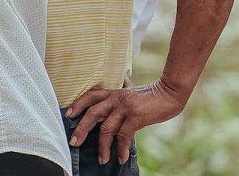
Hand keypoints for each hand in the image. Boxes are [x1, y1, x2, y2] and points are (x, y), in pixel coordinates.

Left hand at [65, 79, 187, 163]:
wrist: (170, 92)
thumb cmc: (151, 93)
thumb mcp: (133, 88)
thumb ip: (124, 85)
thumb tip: (122, 77)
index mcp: (113, 92)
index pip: (89, 96)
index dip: (77, 105)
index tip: (68, 116)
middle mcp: (115, 99)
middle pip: (92, 114)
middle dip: (81, 129)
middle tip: (74, 143)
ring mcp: (125, 108)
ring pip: (106, 129)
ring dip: (102, 146)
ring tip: (101, 160)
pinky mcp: (136, 117)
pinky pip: (124, 136)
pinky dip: (121, 149)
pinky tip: (120, 158)